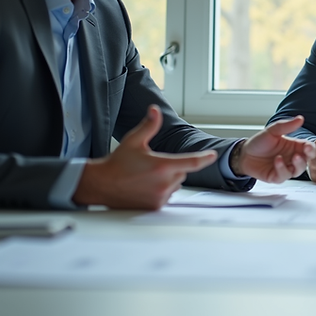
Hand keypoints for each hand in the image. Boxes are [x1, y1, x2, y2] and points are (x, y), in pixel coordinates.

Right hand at [74, 105, 217, 209]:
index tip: (213, 156)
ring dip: (167, 180)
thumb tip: (155, 110)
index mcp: (162, 165)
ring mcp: (160, 196)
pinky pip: (167, 196)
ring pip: (175, 184)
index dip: (205, 158)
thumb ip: (149, 126)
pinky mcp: (156, 206)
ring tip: (145, 177)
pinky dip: (161, 191)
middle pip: (182, 172)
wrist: (101, 184)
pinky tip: (145, 187)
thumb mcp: (133, 140)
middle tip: (152, 165)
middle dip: (173, 167)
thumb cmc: (117, 162)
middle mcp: (164, 183)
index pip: (191, 162)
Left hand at [233, 115, 315, 182]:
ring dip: (298, 164)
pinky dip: (282, 169)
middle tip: (304, 152)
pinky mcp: (277, 177)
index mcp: (294, 146)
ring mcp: (285, 168)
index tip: (308, 147)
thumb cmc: (259, 142)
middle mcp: (292, 158)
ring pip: (298, 170)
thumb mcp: (272, 131)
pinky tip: (277, 160)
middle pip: (307, 161)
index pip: (309, 148)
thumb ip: (286, 126)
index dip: (311, 148)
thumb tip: (300, 118)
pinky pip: (283, 176)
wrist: (244, 154)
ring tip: (294, 157)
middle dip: (307, 157)